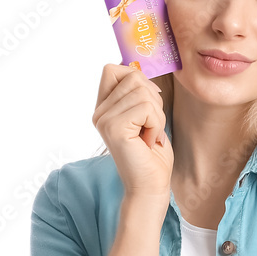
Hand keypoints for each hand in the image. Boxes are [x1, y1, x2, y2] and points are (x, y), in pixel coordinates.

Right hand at [92, 64, 172, 199]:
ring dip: (157, 115)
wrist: (150, 187)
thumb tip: (140, 68)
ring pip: (143, 92)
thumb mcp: (146, 116)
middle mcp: (99, 112)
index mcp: (103, 108)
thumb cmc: (152, 155)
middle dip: (154, 101)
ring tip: (149, 136)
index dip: (136, 79)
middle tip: (150, 127)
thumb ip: (138, 92)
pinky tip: (148, 141)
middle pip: (133, 77)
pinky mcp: (114, 128)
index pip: (113, 69)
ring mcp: (104, 119)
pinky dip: (157, 124)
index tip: (147, 106)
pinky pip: (147, 108)